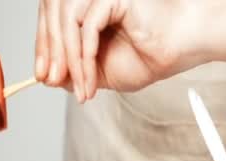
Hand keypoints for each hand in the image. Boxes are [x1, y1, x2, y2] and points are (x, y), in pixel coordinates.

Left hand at [35, 0, 201, 101]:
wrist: (182, 50)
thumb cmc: (153, 57)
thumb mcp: (103, 71)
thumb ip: (76, 71)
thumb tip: (48, 76)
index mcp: (87, 9)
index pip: (52, 20)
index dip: (42, 46)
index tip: (42, 75)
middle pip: (52, 16)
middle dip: (49, 53)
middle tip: (50, 81)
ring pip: (65, 22)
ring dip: (67, 59)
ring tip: (78, 86)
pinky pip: (85, 27)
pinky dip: (82, 57)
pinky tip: (88, 78)